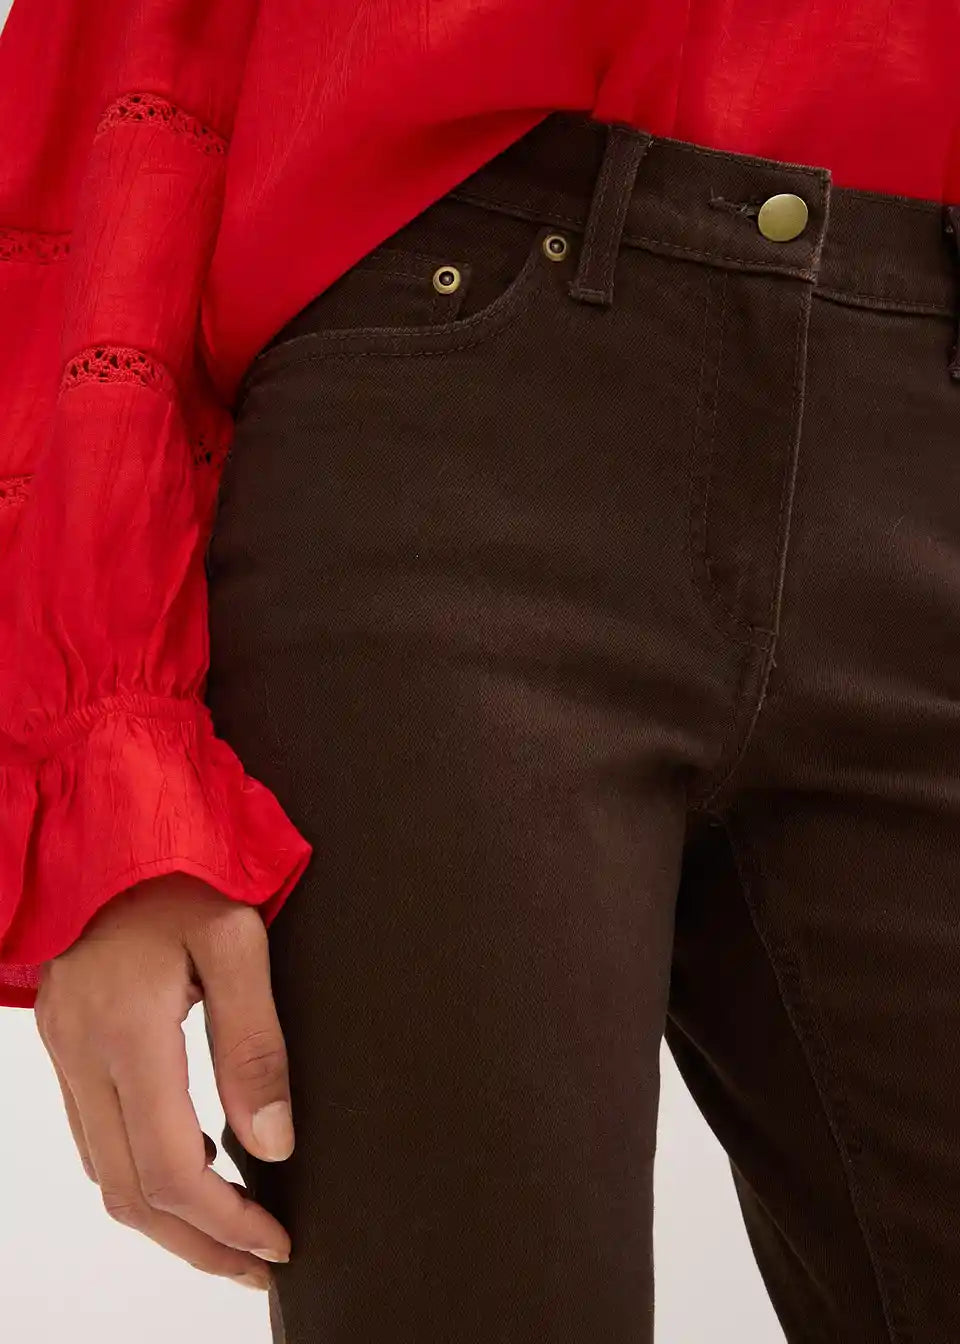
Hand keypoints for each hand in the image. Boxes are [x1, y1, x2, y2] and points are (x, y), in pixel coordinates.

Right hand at [33, 872, 294, 1291]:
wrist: (109, 826)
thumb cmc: (179, 870)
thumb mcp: (238, 940)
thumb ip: (255, 1043)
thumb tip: (272, 1140)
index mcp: (129, 1032)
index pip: (170, 1169)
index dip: (226, 1220)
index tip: (274, 1242)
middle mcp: (84, 1054)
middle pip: (130, 1193)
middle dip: (197, 1243)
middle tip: (255, 1263)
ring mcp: (65, 1051)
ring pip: (105, 1173)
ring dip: (167, 1215)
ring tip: (232, 1227)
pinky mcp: (64, 1042)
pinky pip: (95, 1134)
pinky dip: (141, 1169)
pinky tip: (193, 1161)